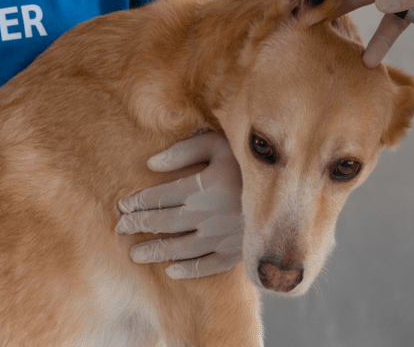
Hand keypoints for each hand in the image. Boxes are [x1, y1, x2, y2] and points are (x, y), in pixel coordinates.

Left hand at [115, 131, 242, 278]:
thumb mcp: (220, 143)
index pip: (158, 197)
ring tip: (136, 255)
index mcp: (201, 187)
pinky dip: (189, 270)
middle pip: (164, 224)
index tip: (122, 206)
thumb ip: (185, 150)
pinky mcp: (238, 251)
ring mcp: (222, 236)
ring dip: (155, 251)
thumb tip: (152, 164)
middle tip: (120, 230)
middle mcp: (207, 215)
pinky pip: (208, 265)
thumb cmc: (251, 159)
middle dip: (139, 227)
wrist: (293, 186)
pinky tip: (173, 271)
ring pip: (180, 248)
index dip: (137, 202)